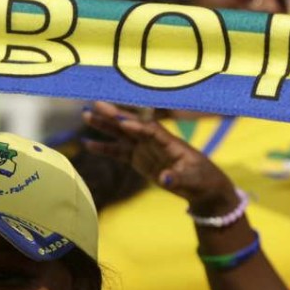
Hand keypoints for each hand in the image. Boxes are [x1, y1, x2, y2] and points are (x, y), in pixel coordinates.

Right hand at [81, 101, 237, 215]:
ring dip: (104, 125)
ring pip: (121, 134)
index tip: (123, 123)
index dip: (138, 127)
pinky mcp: (139, 159)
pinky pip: (118, 152)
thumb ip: (177, 179)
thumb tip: (164, 178)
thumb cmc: (201, 180)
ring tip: (86, 115)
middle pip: (132, 125)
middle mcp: (154, 141)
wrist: (202, 185)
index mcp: (170, 143)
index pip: (151, 131)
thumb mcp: (192, 181)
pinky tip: (87, 144)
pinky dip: (103, 148)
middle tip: (96, 104)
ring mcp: (145, 149)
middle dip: (115, 116)